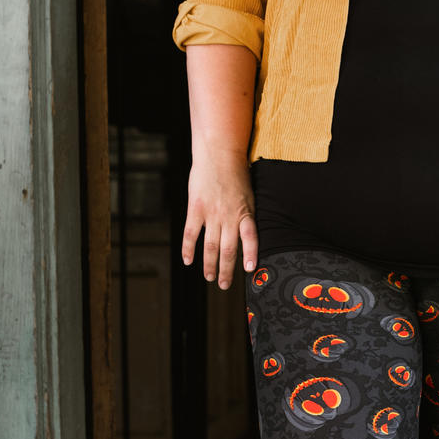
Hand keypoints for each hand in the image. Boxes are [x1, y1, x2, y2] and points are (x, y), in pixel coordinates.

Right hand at [181, 150, 258, 289]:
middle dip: (227, 270)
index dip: (250, 255)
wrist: (218, 154)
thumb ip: (247, 215)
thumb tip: (248, 235)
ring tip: (210, 277)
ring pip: (211, 246)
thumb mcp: (249, 195)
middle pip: (228, 249)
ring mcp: (212, 213)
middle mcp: (229, 216)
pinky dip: (189, 249)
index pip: (250, 238)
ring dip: (210, 265)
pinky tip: (188, 261)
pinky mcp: (196, 209)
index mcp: (245, 212)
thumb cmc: (236, 174)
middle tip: (224, 285)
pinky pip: (191, 233)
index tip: (249, 270)